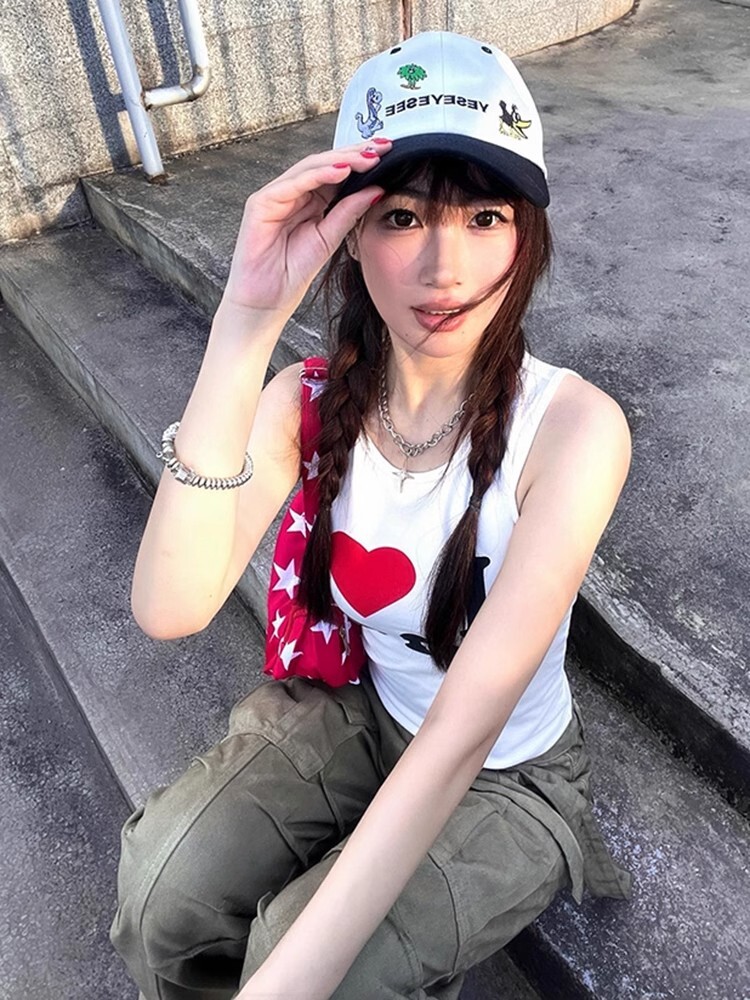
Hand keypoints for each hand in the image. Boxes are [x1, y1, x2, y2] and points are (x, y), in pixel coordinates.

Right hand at [221, 140, 391, 321]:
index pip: (335, 174)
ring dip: (340, 160)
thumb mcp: (329, 239)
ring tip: (366, 157)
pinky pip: (293, 183)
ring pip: (309, 168)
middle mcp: (291, 194)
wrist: (266, 301)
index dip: (360, 163)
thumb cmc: (290, 274)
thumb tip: (375, 190)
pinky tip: (341, 170)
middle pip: (324, 165)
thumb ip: (348, 213)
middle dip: (354, 154)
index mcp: (308, 202)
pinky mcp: (260, 203)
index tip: (387, 155)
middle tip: (382, 148)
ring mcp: (274, 196)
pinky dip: (318, 175)